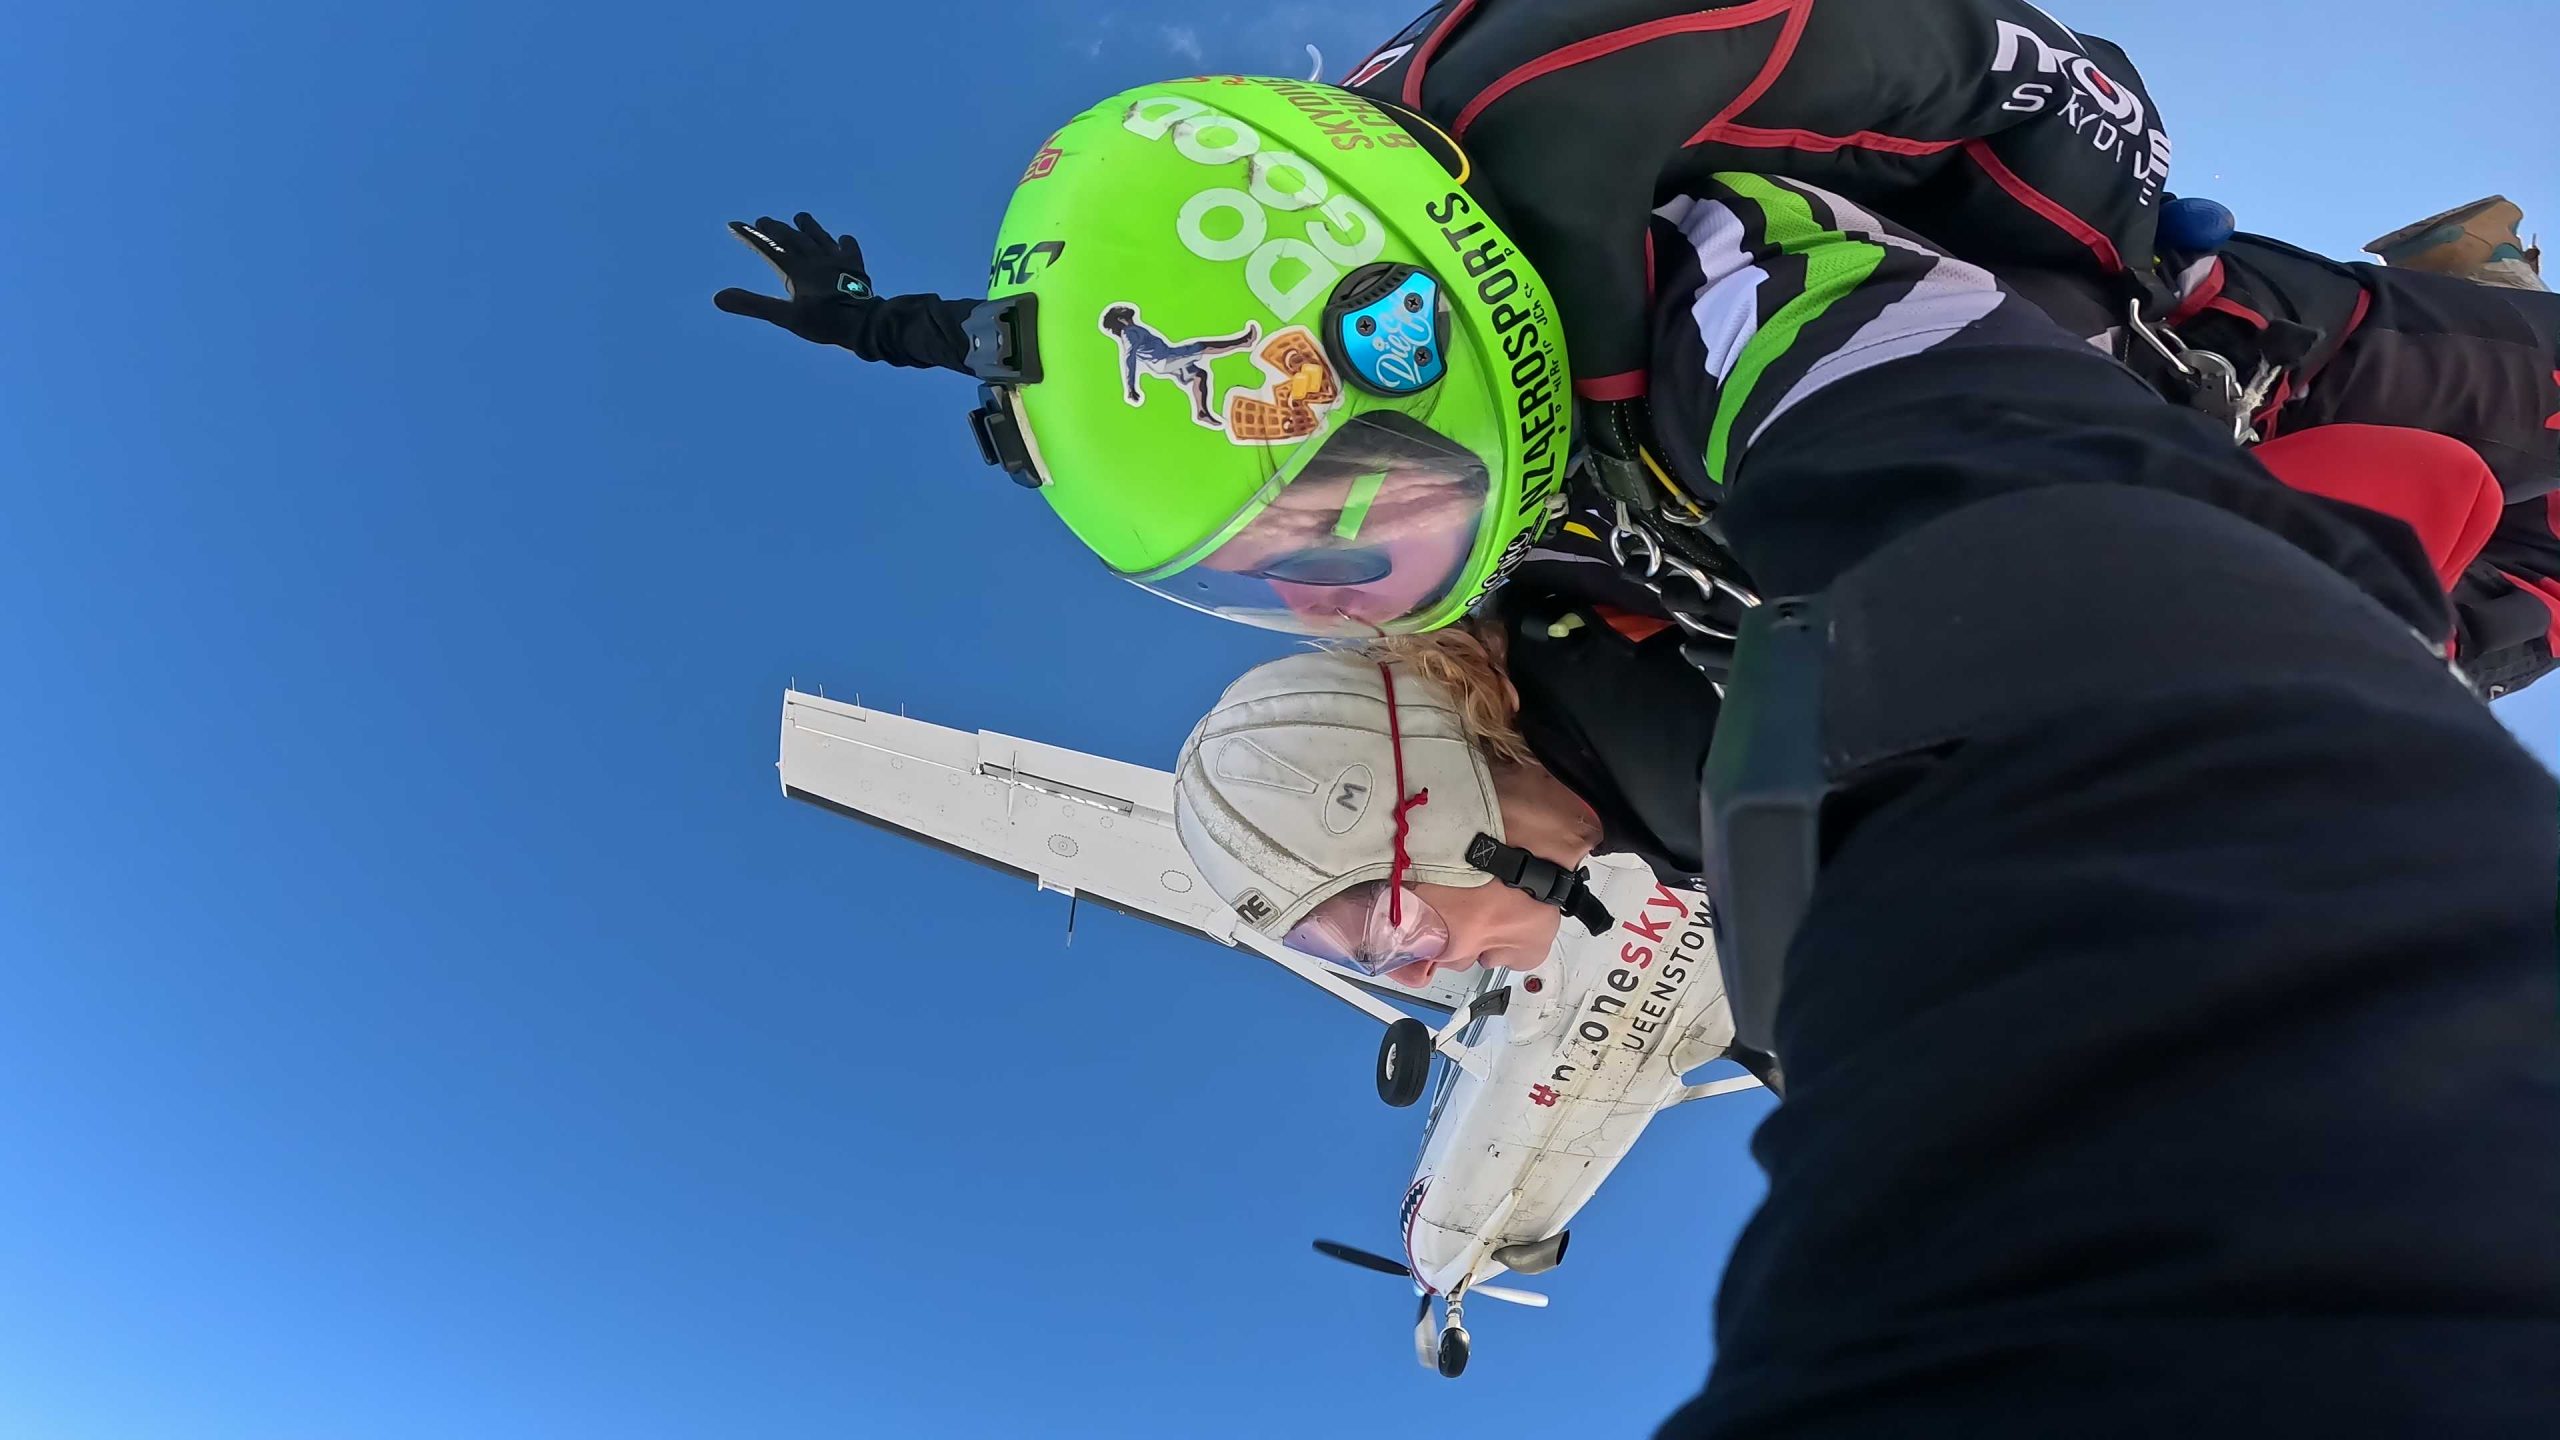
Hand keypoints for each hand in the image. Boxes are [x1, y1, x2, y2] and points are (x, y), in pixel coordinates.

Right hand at [713, 212, 875, 346]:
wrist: (864, 323)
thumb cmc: (824, 322)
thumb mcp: (785, 317)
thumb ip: (753, 305)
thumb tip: (718, 297)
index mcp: (797, 268)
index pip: (768, 247)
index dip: (750, 235)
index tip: (734, 223)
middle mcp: (816, 258)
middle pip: (792, 238)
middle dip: (776, 229)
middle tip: (764, 221)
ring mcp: (838, 261)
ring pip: (820, 237)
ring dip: (809, 227)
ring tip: (801, 217)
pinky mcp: (856, 267)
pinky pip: (850, 250)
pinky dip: (844, 243)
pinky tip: (843, 239)